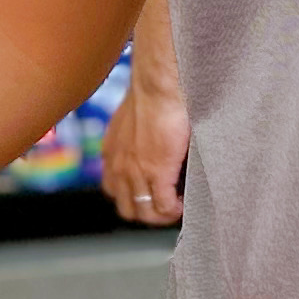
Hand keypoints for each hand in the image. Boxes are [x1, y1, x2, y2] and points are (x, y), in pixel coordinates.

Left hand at [100, 78, 189, 225]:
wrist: (158, 84)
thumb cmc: (152, 91)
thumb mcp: (134, 119)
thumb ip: (137, 138)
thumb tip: (153, 146)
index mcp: (112, 152)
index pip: (115, 190)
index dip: (135, 197)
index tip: (154, 195)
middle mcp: (118, 166)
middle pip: (128, 209)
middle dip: (149, 212)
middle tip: (168, 205)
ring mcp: (136, 171)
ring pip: (145, 213)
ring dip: (162, 214)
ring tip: (178, 206)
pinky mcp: (156, 171)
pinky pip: (164, 206)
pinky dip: (175, 210)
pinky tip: (185, 202)